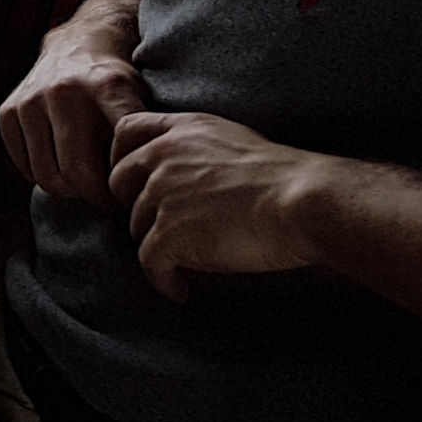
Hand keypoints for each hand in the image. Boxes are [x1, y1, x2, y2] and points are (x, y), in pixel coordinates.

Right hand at [0, 18, 147, 204]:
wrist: (78, 44)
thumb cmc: (115, 84)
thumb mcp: (141, 99)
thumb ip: (143, 137)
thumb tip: (149, 188)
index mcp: (107, 86)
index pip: (116, 157)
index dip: (122, 188)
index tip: (129, 195)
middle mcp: (65, 91)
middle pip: (77, 173)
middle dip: (96, 198)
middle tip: (108, 200)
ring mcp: (32, 100)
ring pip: (48, 176)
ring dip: (69, 192)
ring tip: (86, 185)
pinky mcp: (8, 110)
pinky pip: (25, 168)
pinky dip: (43, 177)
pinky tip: (61, 166)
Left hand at [108, 110, 328, 300]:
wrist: (301, 201)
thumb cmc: (283, 177)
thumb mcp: (231, 138)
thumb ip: (198, 146)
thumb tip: (188, 167)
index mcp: (181, 130)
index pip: (127, 130)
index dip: (121, 156)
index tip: (131, 179)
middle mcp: (163, 157)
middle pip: (120, 180)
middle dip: (131, 204)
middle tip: (154, 226)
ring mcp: (163, 195)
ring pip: (136, 225)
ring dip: (153, 245)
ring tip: (177, 262)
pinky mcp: (170, 233)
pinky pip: (149, 263)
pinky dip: (162, 280)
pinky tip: (179, 290)